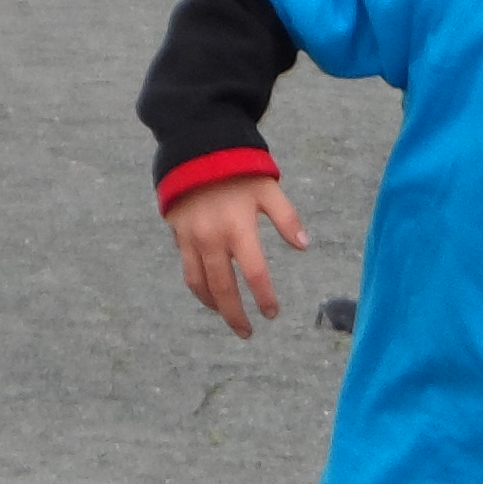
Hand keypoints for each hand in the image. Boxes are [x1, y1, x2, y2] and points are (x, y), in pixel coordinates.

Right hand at [167, 173, 308, 333]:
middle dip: (235, 314)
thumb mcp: (268, 188)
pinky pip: (187, 270)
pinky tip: (211, 295)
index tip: (272, 313)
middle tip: (247, 332)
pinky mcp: (178, 236)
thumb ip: (287, 218)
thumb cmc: (238, 170)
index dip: (264, 296)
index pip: (254, 273)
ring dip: (214, 306)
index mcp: (238, 227)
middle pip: (223, 288)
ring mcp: (191, 238)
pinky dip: (199, 287)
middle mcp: (212, 238)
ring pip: (199, 284)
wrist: (196, 150)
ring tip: (228, 317)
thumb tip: (304, 246)